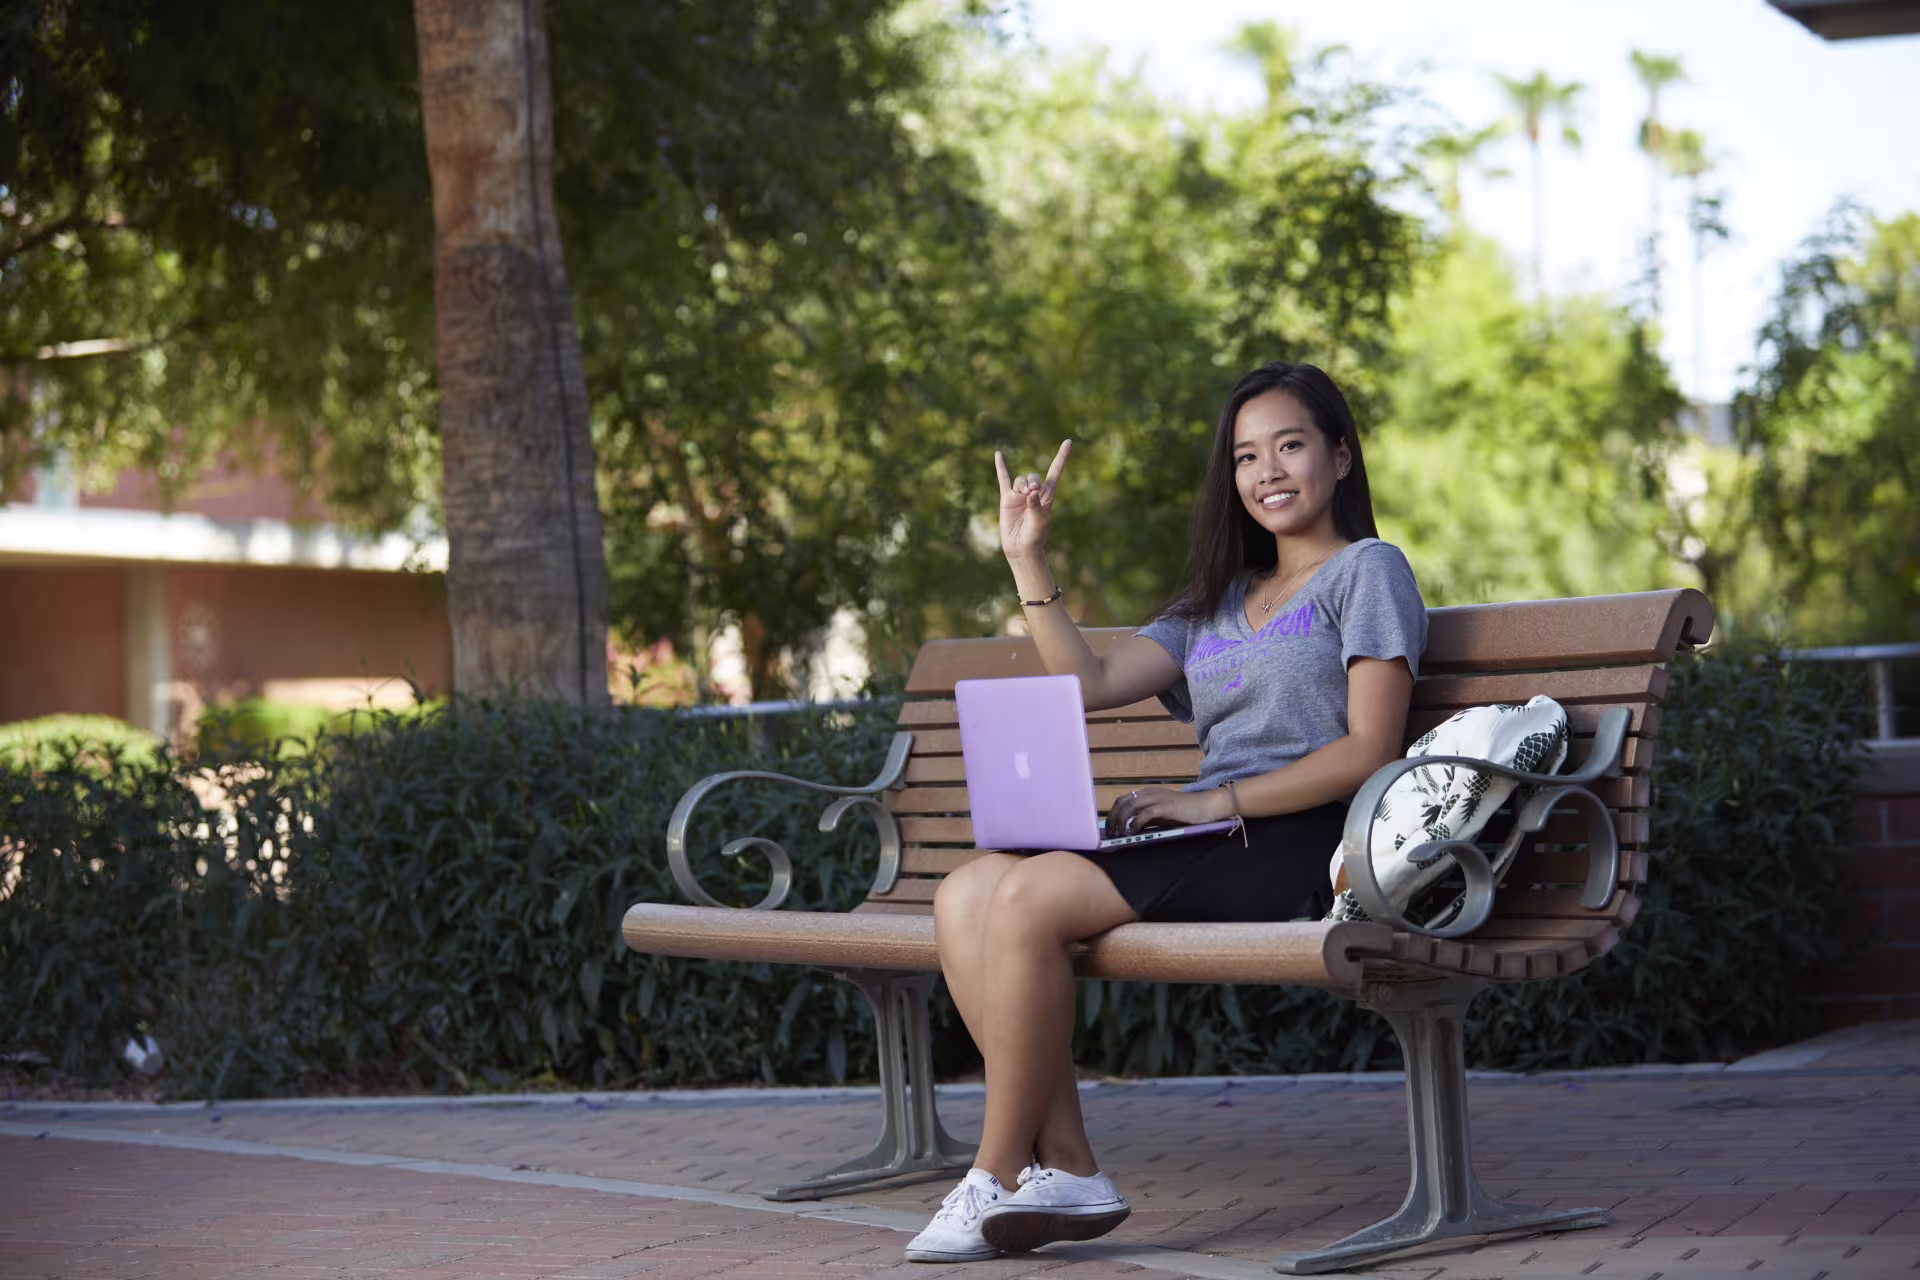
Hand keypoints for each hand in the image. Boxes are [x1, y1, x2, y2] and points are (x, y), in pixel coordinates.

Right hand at [994, 440, 1070, 563]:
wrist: (1021, 548)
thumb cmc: (1035, 536)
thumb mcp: (1041, 521)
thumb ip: (1037, 505)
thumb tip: (1031, 492)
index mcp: (1048, 495)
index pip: (1055, 471)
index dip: (1061, 457)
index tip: (1068, 442)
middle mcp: (1034, 492)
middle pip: (1033, 476)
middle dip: (1033, 481)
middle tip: (1032, 492)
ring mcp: (1020, 495)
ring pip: (1020, 481)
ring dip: (1022, 486)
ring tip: (1023, 497)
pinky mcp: (1007, 499)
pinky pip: (1003, 479)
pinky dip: (1001, 467)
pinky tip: (998, 454)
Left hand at [1103, 786, 1233, 839]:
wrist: (1206, 806)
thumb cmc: (1184, 812)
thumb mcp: (1161, 815)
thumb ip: (1146, 819)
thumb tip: (1129, 830)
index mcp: (1147, 794)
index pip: (1122, 800)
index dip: (1112, 813)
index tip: (1108, 828)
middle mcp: (1149, 793)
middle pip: (1122, 802)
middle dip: (1113, 818)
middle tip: (1110, 833)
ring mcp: (1157, 798)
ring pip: (1130, 806)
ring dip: (1121, 820)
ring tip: (1119, 834)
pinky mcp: (1166, 806)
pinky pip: (1145, 813)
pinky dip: (1136, 822)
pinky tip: (1134, 831)